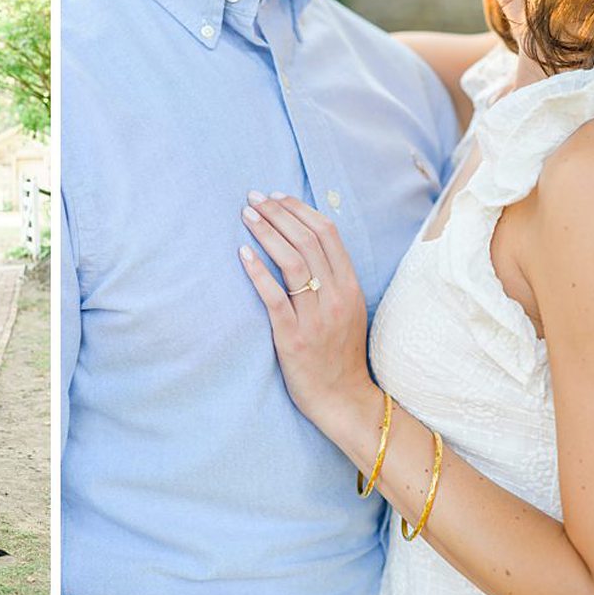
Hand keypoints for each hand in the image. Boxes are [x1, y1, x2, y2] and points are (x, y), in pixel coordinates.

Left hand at [238, 194, 375, 450]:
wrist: (342, 399)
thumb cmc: (339, 349)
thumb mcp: (348, 307)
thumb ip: (332, 275)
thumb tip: (304, 233)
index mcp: (351, 287)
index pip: (328, 234)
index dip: (299, 209)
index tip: (275, 196)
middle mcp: (336, 298)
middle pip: (307, 241)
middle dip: (277, 213)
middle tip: (253, 198)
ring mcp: (316, 318)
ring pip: (292, 263)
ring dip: (266, 233)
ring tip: (246, 215)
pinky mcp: (294, 337)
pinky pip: (275, 298)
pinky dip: (258, 272)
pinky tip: (242, 253)